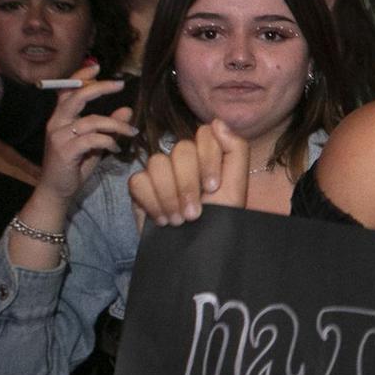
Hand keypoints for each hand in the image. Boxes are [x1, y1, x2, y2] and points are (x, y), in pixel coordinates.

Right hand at [38, 63, 137, 204]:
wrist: (58, 190)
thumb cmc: (75, 165)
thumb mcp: (95, 143)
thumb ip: (108, 127)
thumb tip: (127, 109)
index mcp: (60, 118)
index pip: (66, 91)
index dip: (80, 77)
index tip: (96, 67)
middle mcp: (56, 123)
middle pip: (77, 97)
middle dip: (99, 88)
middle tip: (120, 84)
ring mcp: (59, 136)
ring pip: (91, 120)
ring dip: (115, 124)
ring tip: (130, 132)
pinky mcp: (65, 151)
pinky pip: (92, 139)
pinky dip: (108, 141)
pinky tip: (115, 147)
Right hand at [128, 118, 247, 226]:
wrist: (195, 254)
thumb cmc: (218, 221)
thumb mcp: (236, 188)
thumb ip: (235, 150)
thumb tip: (217, 121)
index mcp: (208, 155)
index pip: (205, 134)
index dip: (207, 159)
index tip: (213, 187)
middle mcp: (183, 159)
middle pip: (181, 149)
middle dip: (188, 185)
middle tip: (195, 214)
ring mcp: (160, 171)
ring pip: (157, 162)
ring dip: (170, 196)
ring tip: (179, 220)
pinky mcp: (139, 187)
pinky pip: (138, 181)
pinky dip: (152, 202)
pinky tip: (162, 220)